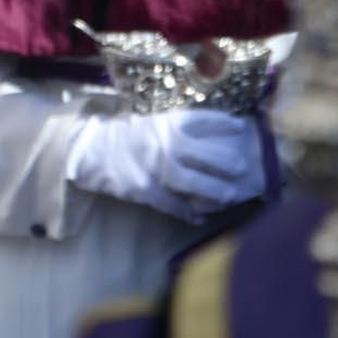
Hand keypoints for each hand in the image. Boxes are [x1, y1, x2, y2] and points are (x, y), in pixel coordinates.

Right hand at [69, 106, 265, 220]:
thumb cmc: (129, 134)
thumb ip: (178, 127)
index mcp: (167, 122)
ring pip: (188, 180)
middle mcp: (163, 142)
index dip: (223, 124)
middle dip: (224, 160)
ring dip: (211, 189)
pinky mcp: (144, 188)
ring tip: (230, 195)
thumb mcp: (153, 122)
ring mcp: (153, 166)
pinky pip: (169, 203)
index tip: (241, 128)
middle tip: (243, 167)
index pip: (201, 120)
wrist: (95, 149)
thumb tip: (211, 133)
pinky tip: (199, 217)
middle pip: (201, 152)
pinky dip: (185, 211)